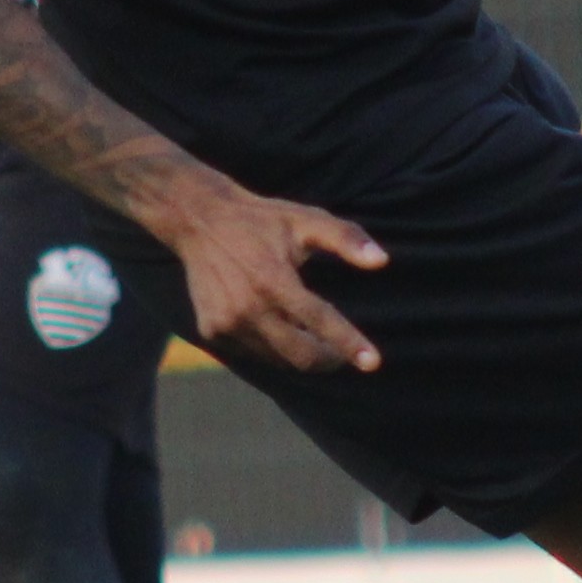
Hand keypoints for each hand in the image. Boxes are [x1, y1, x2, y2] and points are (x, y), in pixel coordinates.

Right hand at [160, 172, 390, 374]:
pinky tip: (273, 321)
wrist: (199, 219)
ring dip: (298, 352)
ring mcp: (226, 323)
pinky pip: (253, 351)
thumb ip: (346, 239)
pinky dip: (270, 345)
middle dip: (327, 359)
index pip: (320, 322)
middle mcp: (248, 308)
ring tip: (307, 331)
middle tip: (341, 352)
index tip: (372, 363)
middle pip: (300, 356)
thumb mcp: (305, 220)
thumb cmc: (261, 219)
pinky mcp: (211, 330)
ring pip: (276, 358)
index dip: (349, 344)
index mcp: (274, 280)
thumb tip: (382, 261)